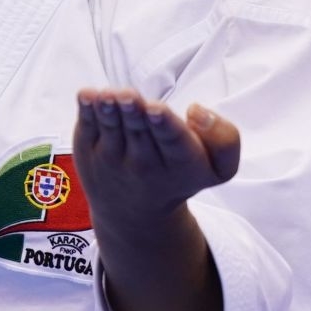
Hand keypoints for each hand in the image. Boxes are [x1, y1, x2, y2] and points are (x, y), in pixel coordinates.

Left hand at [71, 88, 240, 232]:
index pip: (173, 141)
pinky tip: (87, 96)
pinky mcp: (89, 152)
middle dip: (134, 111)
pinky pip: (88, 128)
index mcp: (181, 164)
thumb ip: (225, 138)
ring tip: (107, 96)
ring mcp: (113, 159)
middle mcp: (145, 164)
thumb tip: (196, 110)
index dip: (164, 124)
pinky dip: (86, 111)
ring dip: (108, 110)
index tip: (156, 109)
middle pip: (140, 131)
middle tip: (128, 96)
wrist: (136, 214)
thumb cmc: (181, 175)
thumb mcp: (219, 168)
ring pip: (112, 129)